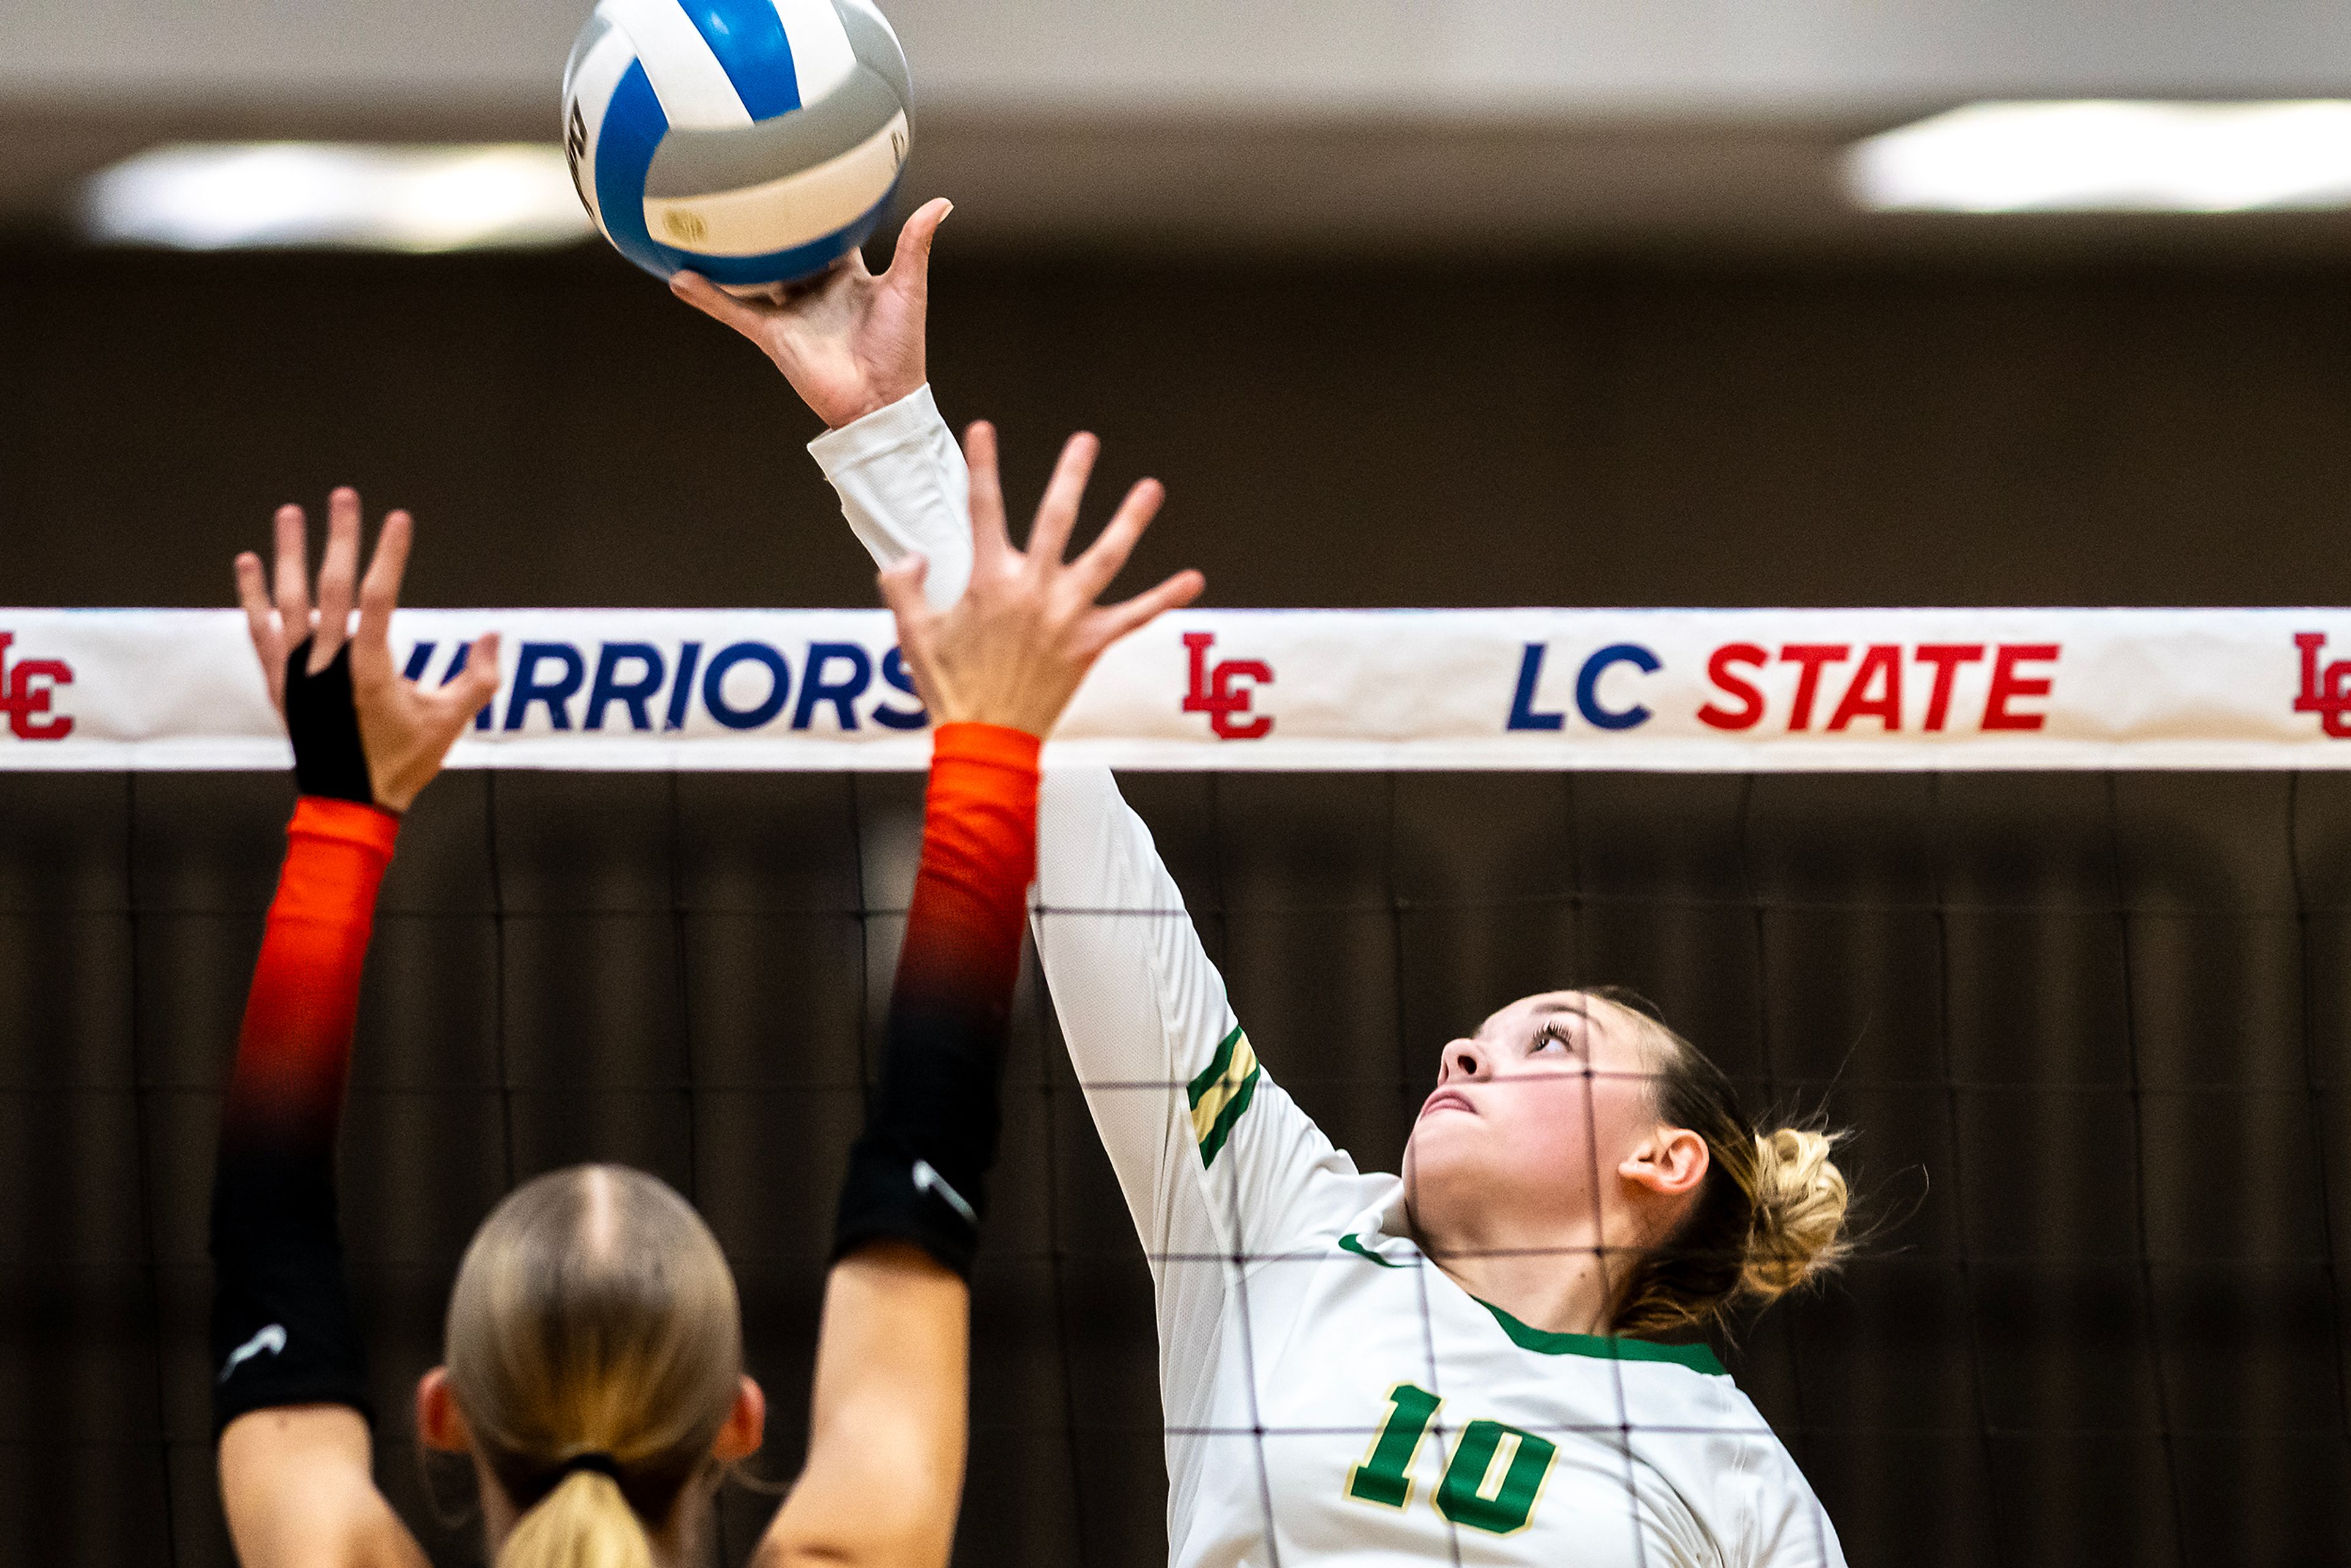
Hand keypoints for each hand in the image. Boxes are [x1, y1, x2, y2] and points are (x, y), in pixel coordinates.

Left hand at [234, 488, 501, 812]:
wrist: (347, 804)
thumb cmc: (400, 763)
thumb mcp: (448, 723)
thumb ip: (475, 680)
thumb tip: (491, 637)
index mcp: (368, 669)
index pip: (380, 597)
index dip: (390, 555)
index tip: (399, 520)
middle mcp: (326, 663)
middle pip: (331, 587)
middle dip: (340, 538)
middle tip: (343, 497)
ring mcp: (296, 672)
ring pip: (288, 600)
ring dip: (288, 553)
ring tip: (290, 513)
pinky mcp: (278, 683)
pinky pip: (260, 631)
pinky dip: (252, 596)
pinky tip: (248, 564)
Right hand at [670, 196, 950, 429]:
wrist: (882, 400)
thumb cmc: (901, 348)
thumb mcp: (908, 287)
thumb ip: (916, 244)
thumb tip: (941, 203)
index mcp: (846, 275)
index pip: (827, 232)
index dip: (815, 206)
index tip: (798, 170)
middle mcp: (813, 289)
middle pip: (782, 249)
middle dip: (763, 222)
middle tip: (739, 183)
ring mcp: (789, 311)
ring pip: (748, 275)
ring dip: (723, 255)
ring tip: (693, 223)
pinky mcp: (771, 335)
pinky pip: (732, 311)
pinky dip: (706, 297)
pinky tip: (677, 277)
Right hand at [879, 423, 1203, 737]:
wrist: (985, 740)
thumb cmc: (949, 687)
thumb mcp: (913, 633)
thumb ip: (904, 586)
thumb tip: (913, 557)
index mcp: (989, 580)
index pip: (984, 508)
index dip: (983, 465)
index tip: (984, 429)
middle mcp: (1033, 589)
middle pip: (1056, 518)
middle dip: (1071, 475)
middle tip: (1085, 441)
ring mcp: (1066, 615)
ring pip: (1106, 556)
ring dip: (1130, 520)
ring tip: (1151, 487)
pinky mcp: (1091, 644)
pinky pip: (1135, 616)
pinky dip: (1165, 598)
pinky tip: (1194, 578)